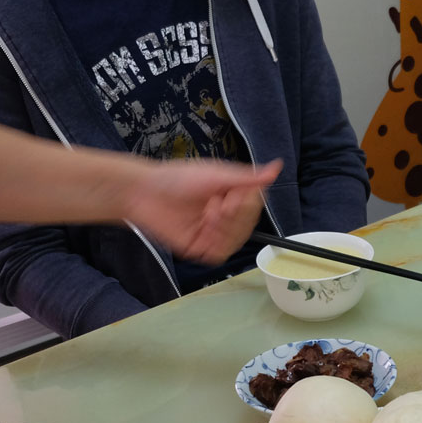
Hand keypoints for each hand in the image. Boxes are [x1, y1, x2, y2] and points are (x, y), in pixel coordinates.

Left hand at [126, 159, 281, 263]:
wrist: (144, 193)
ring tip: (207, 215)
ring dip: (225, 230)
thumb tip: (277, 168)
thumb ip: (247, 177)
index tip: (232, 196)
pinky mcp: (198, 246)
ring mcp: (211, 232)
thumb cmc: (177, 177)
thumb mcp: (216, 174)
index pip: (255, 206)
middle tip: (216, 205)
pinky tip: (205, 229)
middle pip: (247, 225)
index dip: (248, 204)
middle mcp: (223, 215)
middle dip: (235, 217)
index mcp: (230, 195)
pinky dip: (217, 245)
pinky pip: (218, 255)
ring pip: (236, 241)